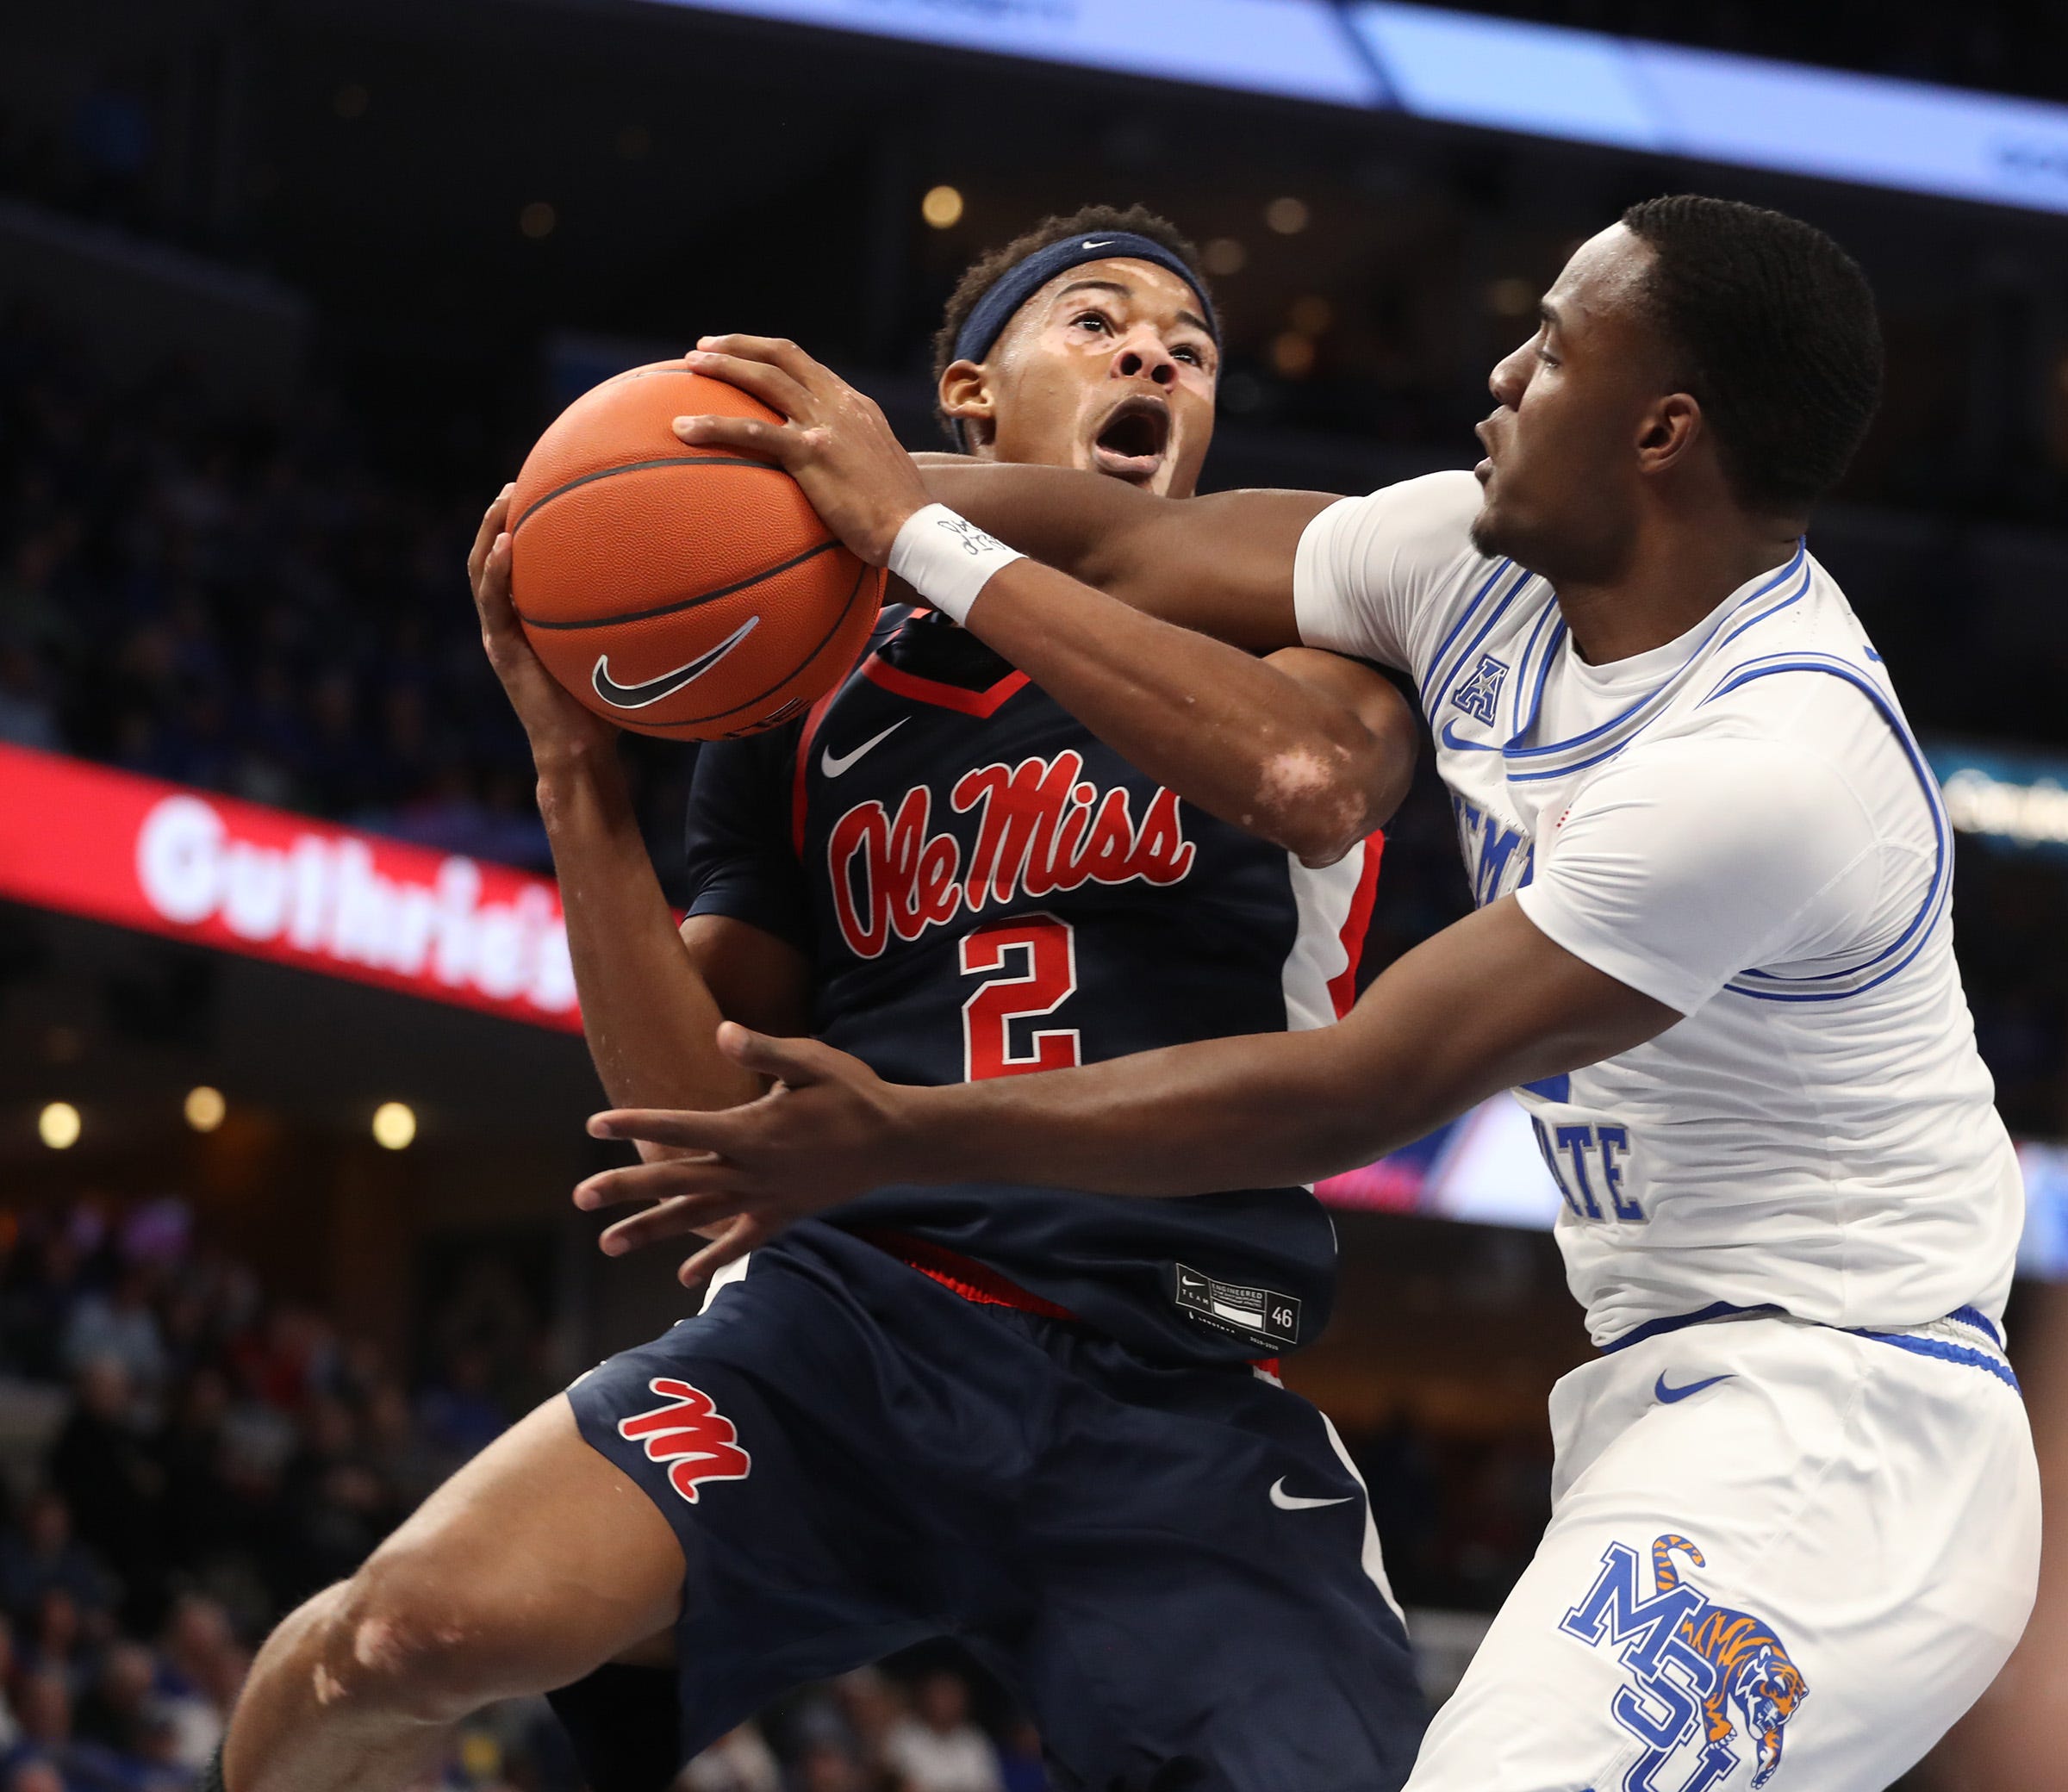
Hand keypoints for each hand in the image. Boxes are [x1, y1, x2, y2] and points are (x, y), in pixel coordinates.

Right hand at [467, 485, 619, 765]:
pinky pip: (493, 605)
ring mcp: (501, 636)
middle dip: (499, 519)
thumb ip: (633, 623)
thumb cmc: (607, 709)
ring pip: (481, 574)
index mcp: (530, 621)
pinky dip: (497, 573)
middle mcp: (510, 623)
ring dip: (490, 534)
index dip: (520, 529)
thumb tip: (683, 594)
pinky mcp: (502, 652)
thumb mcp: (620, 653)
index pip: (518, 566)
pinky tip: (508, 547)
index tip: (537, 492)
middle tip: (514, 485)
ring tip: (504, 500)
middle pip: (492, 559)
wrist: (580, 751)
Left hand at [574, 1023, 922, 1285]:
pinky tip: (684, 1277)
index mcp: (752, 1129)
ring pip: (698, 1217)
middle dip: (626, 1188)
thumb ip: (765, 1049)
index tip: (593, 1125)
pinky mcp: (784, 1213)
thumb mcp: (813, 1060)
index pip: (682, 1128)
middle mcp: (752, 1169)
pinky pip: (741, 1241)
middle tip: (580, 1197)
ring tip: (608, 1245)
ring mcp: (766, 1197)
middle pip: (676, 1179)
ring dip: (651, 1231)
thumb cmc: (855, 1092)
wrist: (898, 1141)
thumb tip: (723, 1034)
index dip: (636, 1123)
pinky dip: (713, 1258)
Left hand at [672, 336, 931, 564]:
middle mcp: (840, 405)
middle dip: (738, 346)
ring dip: (721, 367)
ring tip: (686, 369)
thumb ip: (853, 456)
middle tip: (703, 348)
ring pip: (764, 380)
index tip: (740, 353)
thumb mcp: (879, 470)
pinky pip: (752, 432)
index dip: (767, 352)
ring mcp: (825, 426)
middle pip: (781, 356)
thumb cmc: (900, 516)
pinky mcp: (811, 454)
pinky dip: (713, 426)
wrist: (919, 531)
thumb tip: (832, 471)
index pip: (805, 364)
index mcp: (855, 406)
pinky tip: (683, 430)